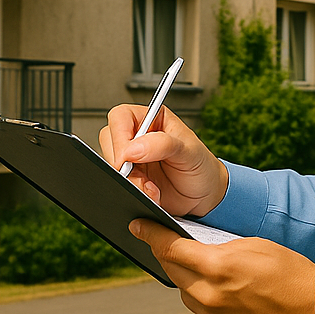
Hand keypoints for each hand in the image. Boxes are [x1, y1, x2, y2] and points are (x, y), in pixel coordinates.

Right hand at [99, 104, 228, 216]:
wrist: (205, 196)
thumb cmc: (201, 166)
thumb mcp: (189, 151)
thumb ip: (163, 144)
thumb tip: (132, 149)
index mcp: (152, 118)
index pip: (120, 117)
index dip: (119, 137)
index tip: (127, 159)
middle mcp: (138, 135)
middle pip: (109, 141)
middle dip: (124, 165)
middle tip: (144, 178)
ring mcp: (131, 158)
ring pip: (110, 165)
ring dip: (130, 181)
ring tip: (153, 189)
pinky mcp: (130, 178)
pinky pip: (117, 182)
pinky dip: (131, 192)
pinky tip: (150, 194)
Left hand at [131, 219, 314, 313]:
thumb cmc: (290, 273)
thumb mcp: (253, 244)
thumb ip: (218, 246)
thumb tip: (193, 248)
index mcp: (217, 267)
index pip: (170, 249)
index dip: (150, 235)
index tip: (137, 226)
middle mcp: (210, 296)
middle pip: (173, 271)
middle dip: (169, 255)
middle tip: (169, 243)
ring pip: (186, 293)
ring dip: (189, 279)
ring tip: (208, 269)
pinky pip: (202, 312)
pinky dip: (206, 299)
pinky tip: (224, 291)